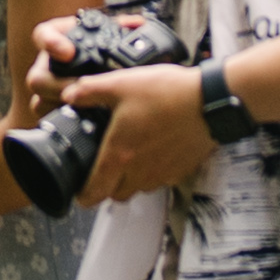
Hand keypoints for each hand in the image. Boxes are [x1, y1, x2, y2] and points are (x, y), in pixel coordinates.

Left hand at [70, 63, 217, 204]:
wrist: (211, 101)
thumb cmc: (168, 94)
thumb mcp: (121, 84)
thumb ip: (89, 91)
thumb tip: (68, 95)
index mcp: (119, 154)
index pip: (94, 192)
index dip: (83, 195)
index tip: (80, 189)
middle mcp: (139, 171)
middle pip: (115, 196)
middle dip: (105, 188)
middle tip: (102, 171)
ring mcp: (161, 173)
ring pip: (138, 189)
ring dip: (130, 181)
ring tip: (129, 158)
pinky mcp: (180, 170)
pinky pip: (160, 181)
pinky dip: (152, 173)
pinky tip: (154, 151)